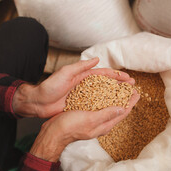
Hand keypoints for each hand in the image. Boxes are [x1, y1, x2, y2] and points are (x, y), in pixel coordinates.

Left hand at [12, 57, 134, 117]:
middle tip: (132, 88)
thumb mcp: (64, 73)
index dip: (116, 75)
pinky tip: (112, 110)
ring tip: (126, 99)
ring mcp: (83, 96)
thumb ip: (80, 67)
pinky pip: (94, 106)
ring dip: (114, 96)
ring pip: (102, 95)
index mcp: (82, 76)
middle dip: (119, 85)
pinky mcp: (79, 106)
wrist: (38, 102)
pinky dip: (104, 107)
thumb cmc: (49, 86)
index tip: (128, 78)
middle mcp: (84, 85)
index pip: (103, 74)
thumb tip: (96, 59)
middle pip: (106, 84)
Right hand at [29, 92, 139, 161]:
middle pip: (117, 110)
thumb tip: (122, 109)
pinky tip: (101, 95)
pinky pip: (98, 107)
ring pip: (108, 108)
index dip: (131, 102)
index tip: (137, 92)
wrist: (53, 132)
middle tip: (130, 88)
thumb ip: (106, 114)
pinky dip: (103, 99)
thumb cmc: (70, 127)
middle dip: (125, 100)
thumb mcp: (90, 119)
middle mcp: (101, 123)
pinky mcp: (86, 117)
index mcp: (104, 125)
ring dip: (115, 99)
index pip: (122, 113)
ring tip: (119, 89)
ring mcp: (93, 120)